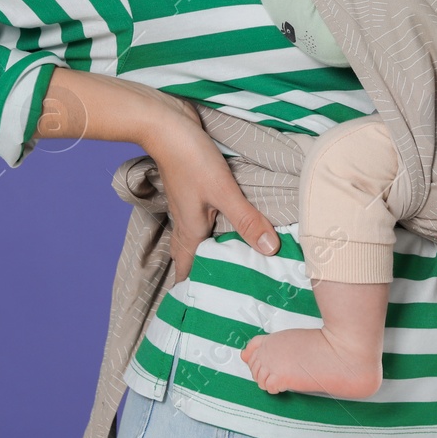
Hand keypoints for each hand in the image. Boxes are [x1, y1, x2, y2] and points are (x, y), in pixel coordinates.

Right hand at [144, 92, 281, 284]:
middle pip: (195, 258)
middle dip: (209, 275)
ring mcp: (189, 205)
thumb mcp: (223, 191)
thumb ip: (247, 220)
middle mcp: (187, 223)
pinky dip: (219, 228)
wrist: (165, 122)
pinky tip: (235, 225)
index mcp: (190, 232)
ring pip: (201, 238)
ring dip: (216, 250)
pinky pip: (206, 218)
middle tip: (232, 292)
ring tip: (240, 263)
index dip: (196, 293)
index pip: (189, 272)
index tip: (208, 314)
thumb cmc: (190, 158)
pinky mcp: (195, 189)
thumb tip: (271, 251)